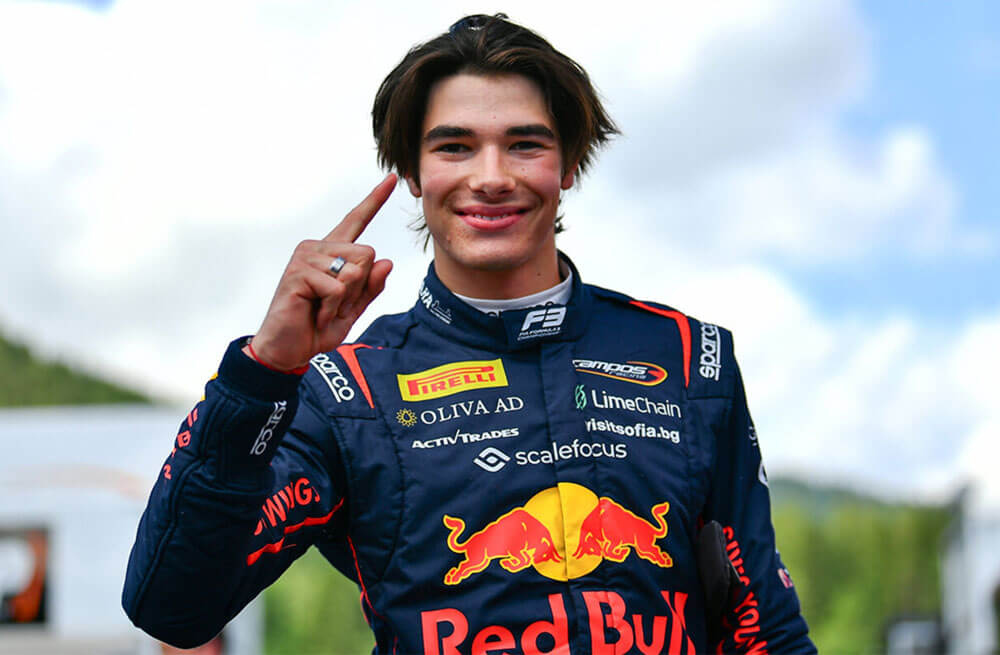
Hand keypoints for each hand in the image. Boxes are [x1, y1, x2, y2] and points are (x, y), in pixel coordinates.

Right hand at [246, 175, 396, 371]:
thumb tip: (387, 262)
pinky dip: (332, 308)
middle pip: (368, 254)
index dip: (375, 200)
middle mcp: (318, 248)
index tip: (391, 179)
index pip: (357, 221)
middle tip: (334, 304)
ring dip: (344, 301)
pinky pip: (337, 288)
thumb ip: (371, 287)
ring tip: (321, 309)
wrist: (287, 349)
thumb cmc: (316, 327)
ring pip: (355, 272)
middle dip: (360, 288)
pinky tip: (314, 313)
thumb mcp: (353, 310)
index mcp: (332, 253)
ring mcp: (305, 257)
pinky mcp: (298, 272)